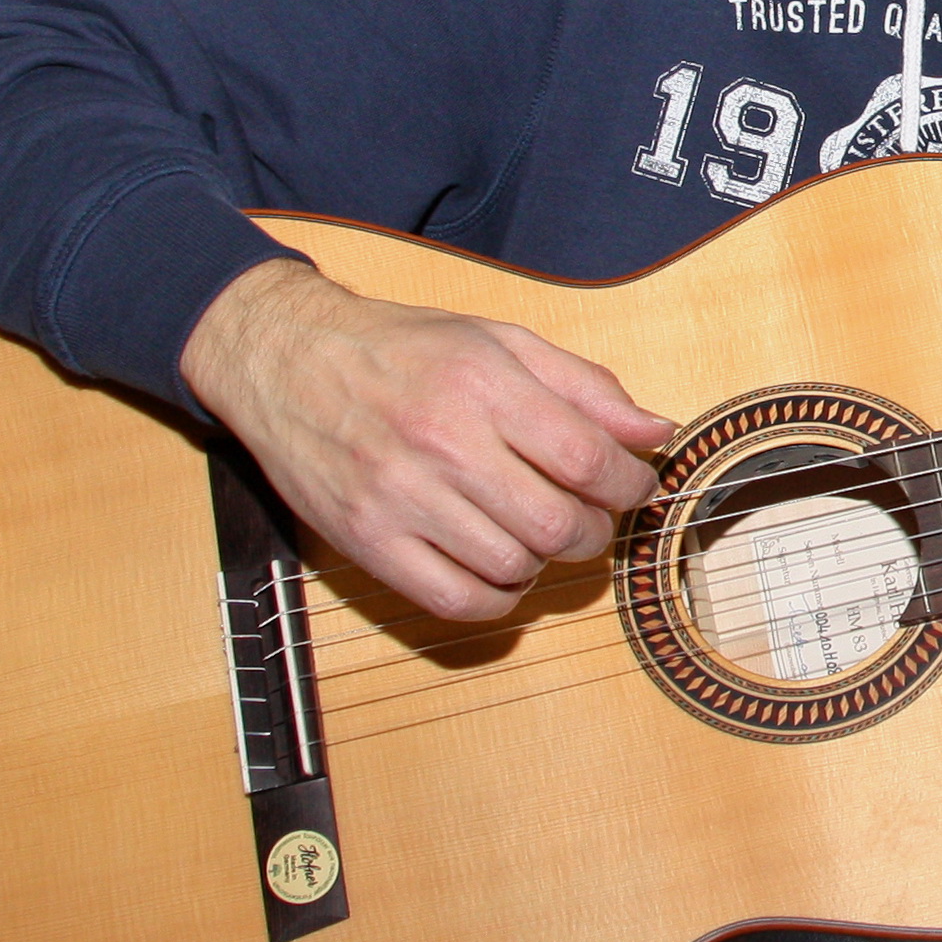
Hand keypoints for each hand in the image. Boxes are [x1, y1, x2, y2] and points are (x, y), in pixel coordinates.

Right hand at [179, 258, 672, 621]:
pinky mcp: (367, 541)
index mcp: (483, 383)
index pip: (588, 458)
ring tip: (536, 535)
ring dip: (544, 562)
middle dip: (594, 531)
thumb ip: (584, 386)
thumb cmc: (400, 348)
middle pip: (557, 524)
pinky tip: (499, 569)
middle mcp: (442, 441)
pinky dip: (496, 599)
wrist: (286, 359)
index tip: (635, 486)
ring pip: (512, 567)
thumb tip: (656, 432)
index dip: (630, 484)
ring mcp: (400, 497)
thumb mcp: (499, 340)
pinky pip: (454, 601)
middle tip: (588, 516)